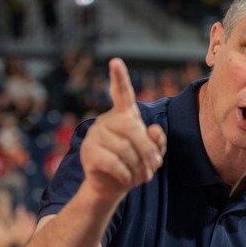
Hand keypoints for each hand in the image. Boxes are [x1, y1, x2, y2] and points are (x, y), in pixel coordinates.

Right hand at [79, 58, 166, 204]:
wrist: (112, 185)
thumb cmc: (135, 163)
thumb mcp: (152, 152)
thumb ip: (157, 140)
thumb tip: (153, 130)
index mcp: (123, 115)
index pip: (122, 94)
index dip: (119, 78)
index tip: (115, 61)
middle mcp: (106, 120)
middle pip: (131, 128)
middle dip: (147, 149)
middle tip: (157, 165)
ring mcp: (95, 135)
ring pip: (124, 149)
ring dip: (139, 166)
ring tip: (143, 176)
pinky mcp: (88, 152)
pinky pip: (114, 163)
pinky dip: (127, 175)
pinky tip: (129, 180)